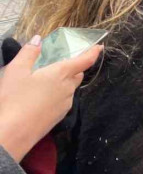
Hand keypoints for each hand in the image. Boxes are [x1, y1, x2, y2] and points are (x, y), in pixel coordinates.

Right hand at [0, 37, 102, 161]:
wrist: (12, 134)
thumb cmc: (13, 99)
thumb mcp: (16, 71)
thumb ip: (28, 53)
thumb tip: (38, 39)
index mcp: (61, 74)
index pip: (84, 61)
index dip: (93, 53)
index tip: (100, 47)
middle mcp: (68, 88)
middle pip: (77, 75)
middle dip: (73, 68)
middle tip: (59, 64)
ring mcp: (65, 104)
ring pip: (70, 89)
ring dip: (64, 83)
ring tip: (45, 81)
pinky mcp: (59, 117)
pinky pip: (63, 101)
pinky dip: (57, 96)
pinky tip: (41, 98)